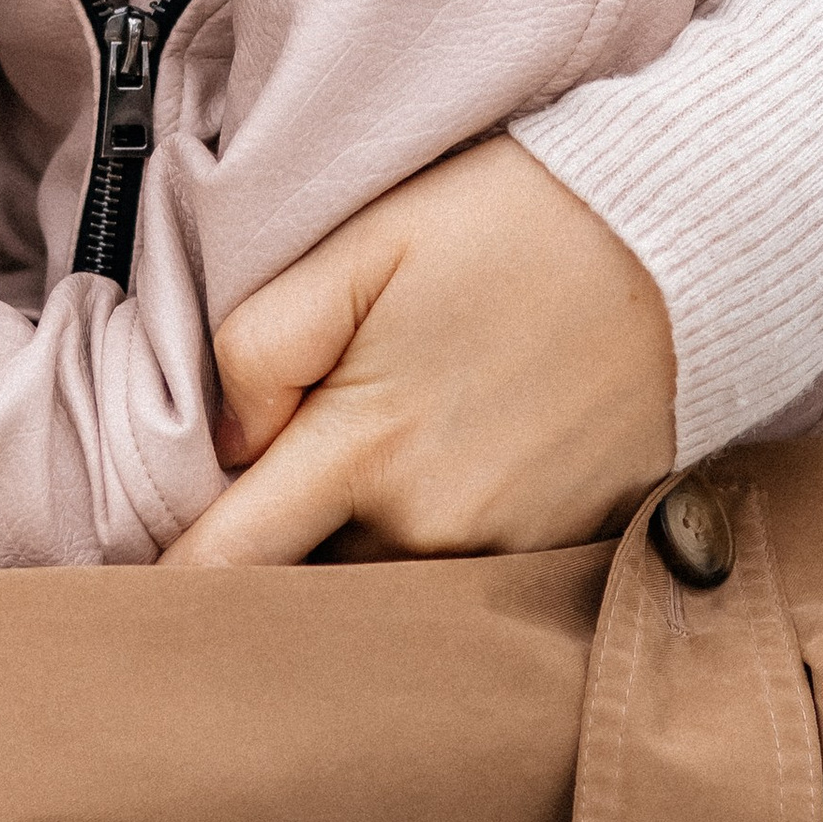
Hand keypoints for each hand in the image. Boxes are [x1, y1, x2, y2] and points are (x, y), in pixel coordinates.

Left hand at [163, 137, 675, 568]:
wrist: (685, 237)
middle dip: (269, 575)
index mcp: (364, 449)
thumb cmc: (510, 224)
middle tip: (252, 521)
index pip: (229, 566)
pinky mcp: (571, 552)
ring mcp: (510, 551)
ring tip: (358, 493)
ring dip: (355, 565)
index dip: (170, 587)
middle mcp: (436, 526)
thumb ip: (263, 345)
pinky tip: (453, 484)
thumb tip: (228, 448)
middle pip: (308, 594)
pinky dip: (441, 554)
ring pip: (389, 593)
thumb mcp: (362, 244)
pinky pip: (471, 586)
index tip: (137, 598)